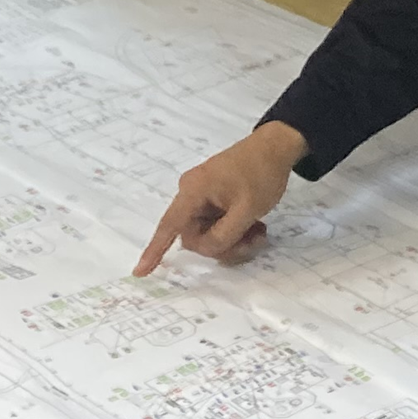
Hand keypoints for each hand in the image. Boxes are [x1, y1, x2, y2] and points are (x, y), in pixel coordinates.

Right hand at [136, 120, 305, 273]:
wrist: (278, 146)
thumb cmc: (261, 174)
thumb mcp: (246, 210)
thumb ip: (223, 236)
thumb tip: (206, 249)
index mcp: (193, 191)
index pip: (169, 226)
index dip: (154, 251)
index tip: (140, 272)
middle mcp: (191, 192)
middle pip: (196, 235)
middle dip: (223, 244)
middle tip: (253, 241)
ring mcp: (203, 194)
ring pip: (210, 232)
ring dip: (234, 238)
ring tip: (260, 231)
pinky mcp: (215, 196)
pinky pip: (217, 222)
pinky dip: (235, 228)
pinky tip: (256, 225)